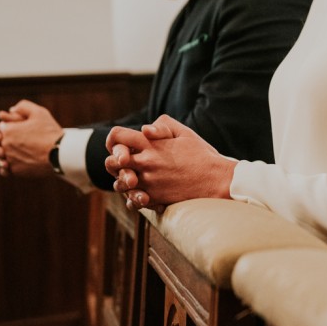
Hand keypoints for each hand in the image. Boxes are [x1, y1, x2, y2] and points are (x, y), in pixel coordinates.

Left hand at [0, 100, 63, 176]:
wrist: (60, 154)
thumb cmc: (50, 132)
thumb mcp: (39, 112)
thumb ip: (23, 107)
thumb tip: (11, 110)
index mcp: (7, 130)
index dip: (6, 129)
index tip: (16, 130)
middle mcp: (5, 145)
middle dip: (2, 142)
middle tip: (16, 143)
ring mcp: (9, 159)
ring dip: (3, 156)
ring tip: (16, 154)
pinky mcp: (15, 171)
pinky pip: (4, 170)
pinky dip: (8, 167)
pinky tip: (16, 164)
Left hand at [105, 115, 236, 209]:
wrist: (216, 180)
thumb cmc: (202, 155)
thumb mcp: (184, 133)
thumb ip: (162, 125)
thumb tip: (144, 129)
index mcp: (151, 144)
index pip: (117, 136)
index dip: (116, 139)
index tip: (122, 143)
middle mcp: (146, 163)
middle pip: (111, 162)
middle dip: (115, 160)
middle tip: (125, 161)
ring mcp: (149, 182)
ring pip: (119, 183)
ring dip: (123, 180)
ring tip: (133, 178)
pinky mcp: (155, 198)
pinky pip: (132, 200)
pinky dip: (133, 197)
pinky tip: (141, 192)